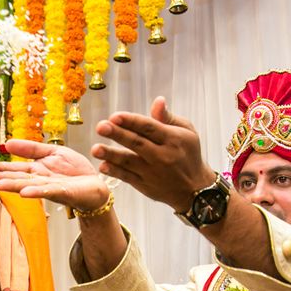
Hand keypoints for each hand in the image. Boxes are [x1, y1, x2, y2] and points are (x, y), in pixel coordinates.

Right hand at [0, 139, 110, 212]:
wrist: (95, 184)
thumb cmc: (75, 170)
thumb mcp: (53, 152)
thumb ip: (32, 148)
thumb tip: (8, 143)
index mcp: (37, 170)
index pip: (17, 169)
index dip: (2, 168)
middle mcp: (41, 181)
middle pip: (19, 178)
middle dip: (3, 178)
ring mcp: (51, 188)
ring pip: (30, 186)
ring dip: (15, 186)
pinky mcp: (64, 193)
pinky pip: (48, 192)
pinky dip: (36, 192)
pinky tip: (25, 193)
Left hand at [92, 97, 216, 212]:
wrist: (195, 190)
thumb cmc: (188, 154)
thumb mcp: (187, 132)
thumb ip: (168, 118)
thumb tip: (157, 101)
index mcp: (173, 139)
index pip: (149, 127)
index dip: (131, 121)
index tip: (115, 116)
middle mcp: (162, 156)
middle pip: (137, 143)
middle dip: (118, 134)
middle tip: (101, 126)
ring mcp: (153, 172)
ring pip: (129, 162)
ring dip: (111, 155)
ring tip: (95, 149)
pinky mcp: (145, 186)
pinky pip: (128, 178)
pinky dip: (115, 172)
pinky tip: (103, 166)